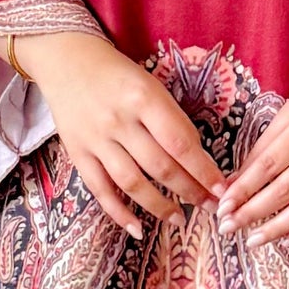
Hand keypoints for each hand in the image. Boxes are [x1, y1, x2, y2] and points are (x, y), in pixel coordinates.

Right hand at [0, 33, 221, 239]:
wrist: (66, 59)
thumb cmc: (118, 74)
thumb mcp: (150, 85)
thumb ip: (170, 120)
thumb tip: (197, 161)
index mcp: (143, 97)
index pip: (180, 143)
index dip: (204, 170)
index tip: (221, 188)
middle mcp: (119, 120)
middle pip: (160, 166)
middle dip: (189, 191)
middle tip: (209, 207)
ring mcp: (95, 139)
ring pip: (132, 183)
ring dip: (160, 206)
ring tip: (179, 219)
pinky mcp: (77, 153)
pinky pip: (100, 190)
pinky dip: (119, 213)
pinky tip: (138, 229)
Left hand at [214, 76, 288, 246]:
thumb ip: (263, 146)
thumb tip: (235, 181)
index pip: (268, 164)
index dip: (244, 189)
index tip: (224, 206)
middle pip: (287, 189)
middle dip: (254, 212)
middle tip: (229, 227)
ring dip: (279, 227)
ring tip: (254, 240)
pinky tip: (288, 238)